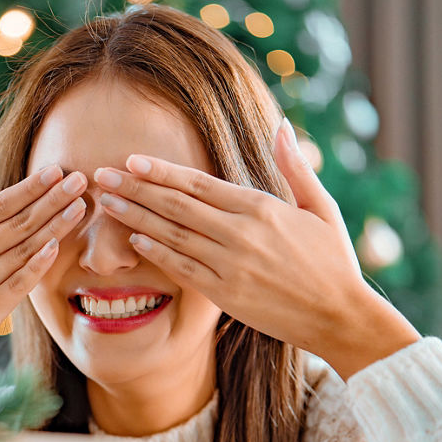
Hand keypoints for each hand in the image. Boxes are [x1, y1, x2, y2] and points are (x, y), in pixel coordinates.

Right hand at [0, 157, 88, 411]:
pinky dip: (35, 267)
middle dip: (51, 200)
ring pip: (20, 252)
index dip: (29, 188)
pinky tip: (55, 248)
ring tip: (79, 208)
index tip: (55, 171)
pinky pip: (14, 287)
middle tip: (80, 180)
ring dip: (53, 228)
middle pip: (14, 224)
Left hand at [92, 117, 420, 379]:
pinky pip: (183, 270)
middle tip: (101, 175)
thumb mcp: (321, 208)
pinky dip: (158, 253)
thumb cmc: (334, 261)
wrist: (340, 316)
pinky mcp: (226, 295)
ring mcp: (231, 265)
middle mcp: (241, 233)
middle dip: (135, 189)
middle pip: (177, 205)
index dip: (162, 171)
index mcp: (262, 207)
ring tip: (106, 203)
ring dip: (136, 217)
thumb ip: (295, 167)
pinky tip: (134, 240)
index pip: (200, 183)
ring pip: (173, 235)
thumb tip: (281, 126)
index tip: (132, 160)